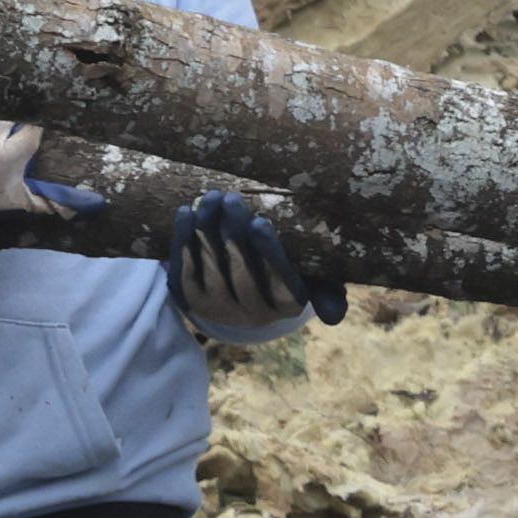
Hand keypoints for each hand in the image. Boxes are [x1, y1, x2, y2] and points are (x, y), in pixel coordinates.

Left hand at [158, 189, 341, 341]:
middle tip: (231, 199)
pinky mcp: (190, 301)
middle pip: (241, 273)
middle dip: (233, 234)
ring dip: (206, 231)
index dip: (268, 252)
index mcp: (287, 305)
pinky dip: (183, 241)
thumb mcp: (313, 278)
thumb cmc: (286, 271)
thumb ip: (327, 290)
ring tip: (209, 199)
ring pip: (211, 270)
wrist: (242, 290)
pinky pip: (184, 271)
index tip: (260, 223)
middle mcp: (252, 315)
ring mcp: (218, 309)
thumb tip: (334, 318)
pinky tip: (186, 214)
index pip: (280, 280)